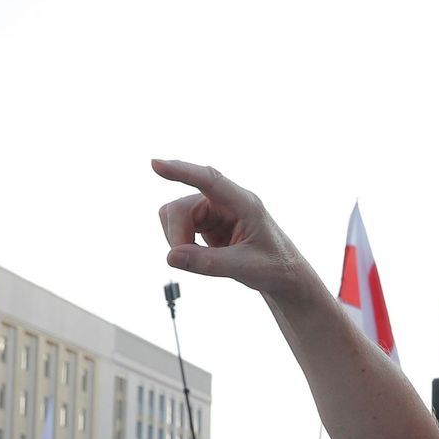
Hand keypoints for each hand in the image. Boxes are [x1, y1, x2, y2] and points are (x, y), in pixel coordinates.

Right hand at [154, 160, 308, 296]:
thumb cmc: (273, 266)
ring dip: (178, 239)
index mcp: (245, 203)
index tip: (156, 164)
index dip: (183, 172)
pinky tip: (201, 255)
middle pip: (180, 207)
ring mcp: (213, 209)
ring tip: (202, 260)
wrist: (282, 274)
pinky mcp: (206, 221)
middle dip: (177, 235)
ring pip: (174, 216)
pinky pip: (178, 227)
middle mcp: (226, 201)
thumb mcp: (245, 267)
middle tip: (186, 260)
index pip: (210, 180)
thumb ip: (209, 263)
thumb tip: (171, 256)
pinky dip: (181, 243)